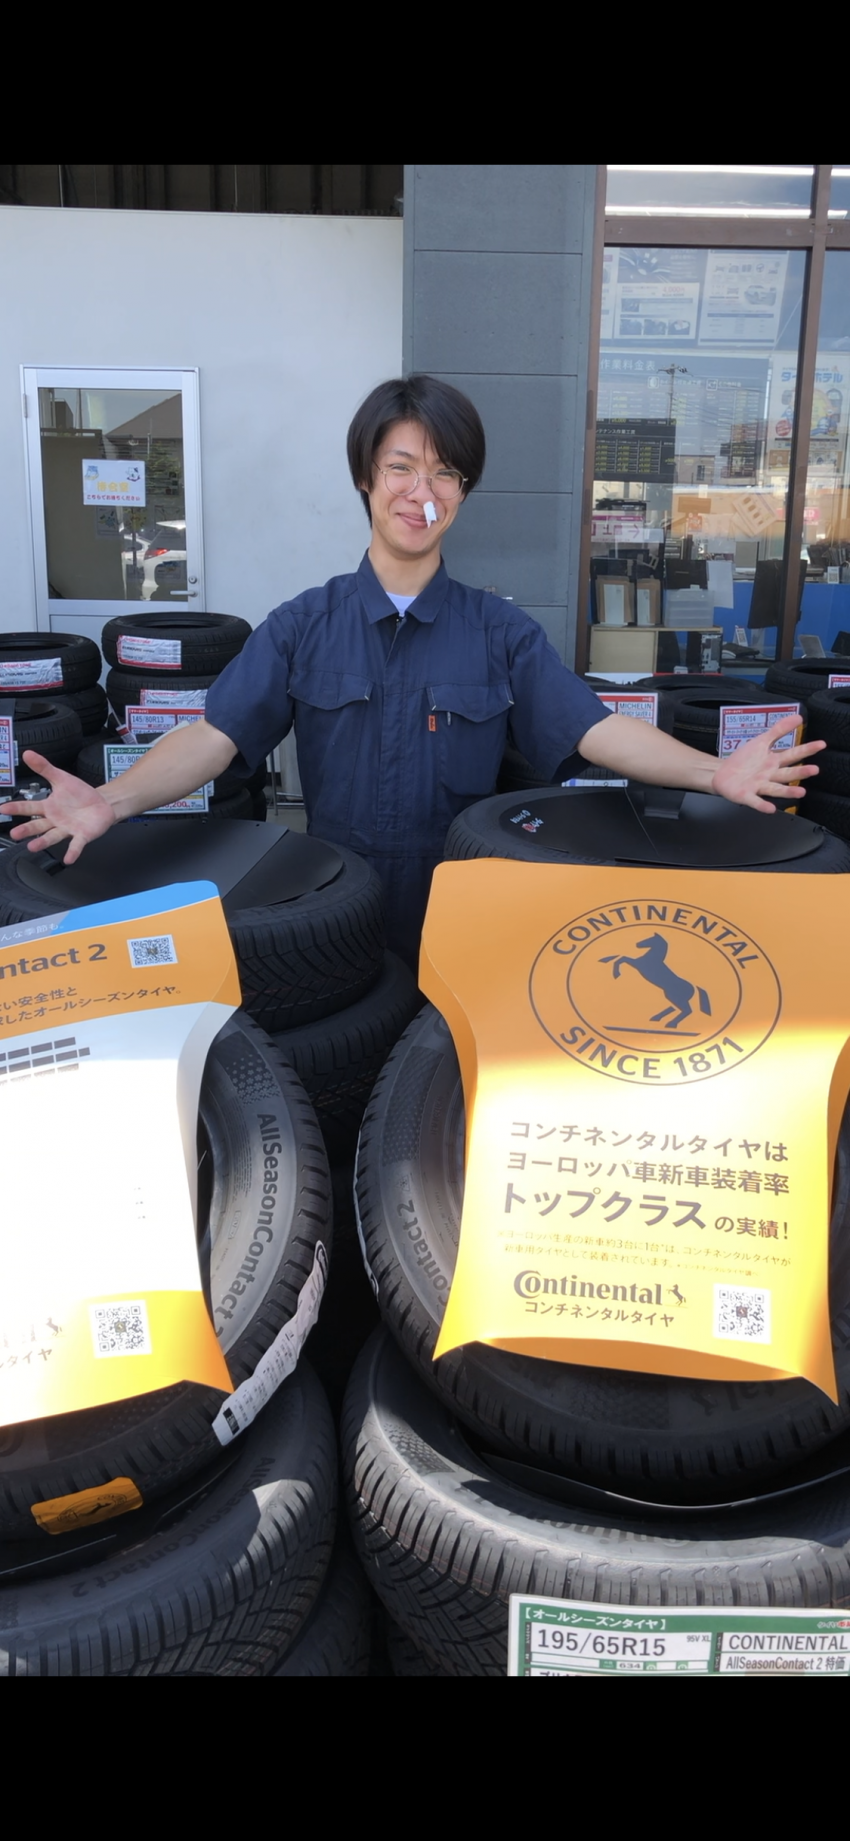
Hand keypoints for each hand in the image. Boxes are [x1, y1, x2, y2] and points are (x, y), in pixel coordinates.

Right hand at [0, 751, 117, 862]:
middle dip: (26, 830)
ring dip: (42, 842)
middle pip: (37, 826)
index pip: (29, 807)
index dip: (15, 808)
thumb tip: (28, 754)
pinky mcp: (82, 835)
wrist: (101, 803)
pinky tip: (68, 858)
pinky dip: (72, 851)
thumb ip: (44, 768)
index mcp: (48, 807)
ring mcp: (67, 829)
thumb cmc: (80, 794)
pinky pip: (76, 845)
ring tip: (32, 847)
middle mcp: (55, 820)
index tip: (2, 808)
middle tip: (14, 834)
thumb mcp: (61, 778)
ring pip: (52, 836)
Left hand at [711, 715, 824, 813]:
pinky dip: (763, 805)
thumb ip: (779, 730)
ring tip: (801, 792)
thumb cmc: (744, 760)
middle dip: (801, 772)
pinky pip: (756, 801)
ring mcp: (759, 786)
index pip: (793, 754)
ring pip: (776, 789)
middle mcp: (769, 775)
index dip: (807, 749)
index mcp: (774, 761)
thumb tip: (798, 717)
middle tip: (814, 770)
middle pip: (787, 774)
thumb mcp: (762, 741)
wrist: (722, 773)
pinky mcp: (746, 795)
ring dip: (788, 792)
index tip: (821, 744)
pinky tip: (770, 808)